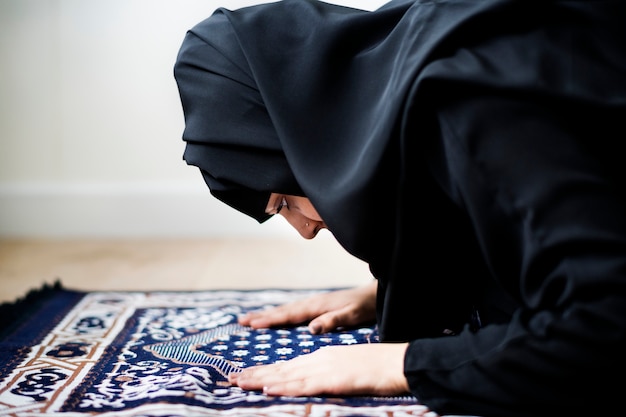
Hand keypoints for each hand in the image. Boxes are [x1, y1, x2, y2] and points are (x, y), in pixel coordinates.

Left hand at [228, 342, 409, 396]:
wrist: (396, 361)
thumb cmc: (377, 366)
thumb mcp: (347, 367)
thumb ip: (328, 372)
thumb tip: (312, 380)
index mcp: (321, 357)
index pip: (286, 365)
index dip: (264, 370)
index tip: (244, 375)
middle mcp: (318, 360)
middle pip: (281, 368)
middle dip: (255, 374)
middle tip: (230, 379)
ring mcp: (324, 368)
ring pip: (286, 375)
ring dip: (261, 379)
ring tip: (239, 382)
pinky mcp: (333, 380)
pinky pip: (305, 385)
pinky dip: (285, 387)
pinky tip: (269, 389)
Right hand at [238, 281, 376, 333]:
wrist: (375, 294)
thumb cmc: (364, 306)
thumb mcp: (352, 315)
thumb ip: (332, 321)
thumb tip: (311, 328)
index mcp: (317, 306)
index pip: (289, 315)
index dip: (270, 320)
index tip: (252, 324)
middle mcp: (312, 303)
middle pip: (282, 310)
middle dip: (262, 316)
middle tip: (241, 321)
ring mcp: (314, 303)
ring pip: (286, 309)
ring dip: (268, 314)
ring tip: (250, 319)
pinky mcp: (318, 306)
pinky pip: (293, 311)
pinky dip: (280, 314)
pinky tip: (276, 317)